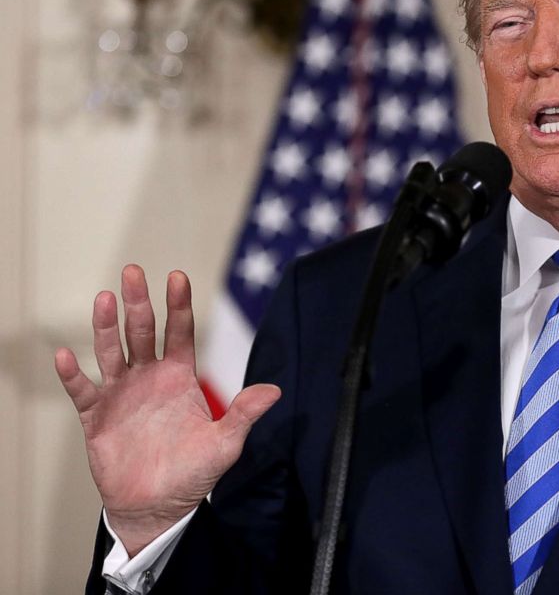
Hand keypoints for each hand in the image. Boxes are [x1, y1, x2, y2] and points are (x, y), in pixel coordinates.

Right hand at [54, 265, 280, 555]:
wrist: (158, 506)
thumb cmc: (193, 474)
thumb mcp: (225, 444)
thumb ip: (244, 414)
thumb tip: (275, 391)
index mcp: (179, 377)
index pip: (179, 332)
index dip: (178, 305)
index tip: (177, 276)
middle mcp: (149, 378)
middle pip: (142, 332)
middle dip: (138, 302)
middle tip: (133, 271)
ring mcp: (121, 394)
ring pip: (111, 352)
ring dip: (106, 327)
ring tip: (104, 299)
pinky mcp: (97, 417)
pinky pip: (83, 391)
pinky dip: (73, 374)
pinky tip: (66, 355)